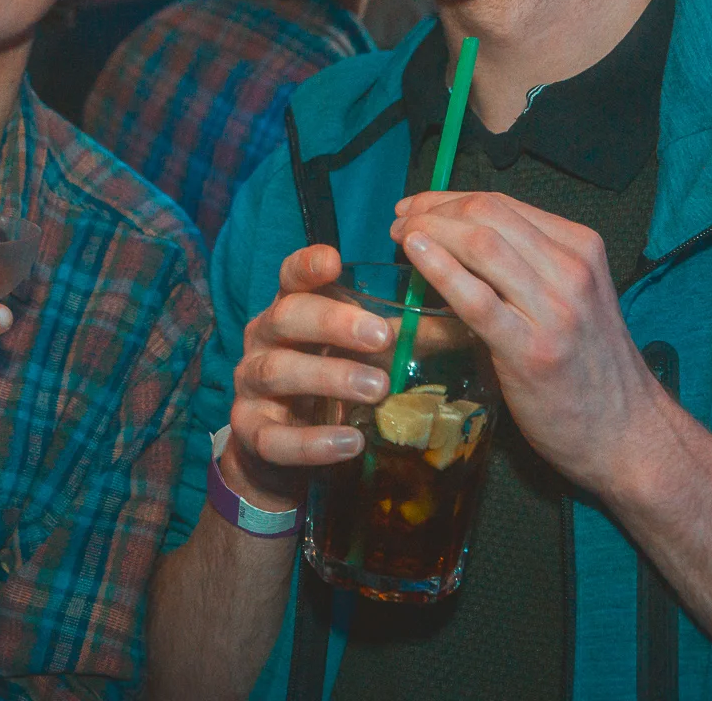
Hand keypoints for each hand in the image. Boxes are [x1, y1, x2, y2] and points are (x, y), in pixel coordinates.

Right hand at [224, 244, 394, 511]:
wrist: (278, 452)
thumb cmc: (326, 386)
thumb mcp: (354, 354)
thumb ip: (394, 337)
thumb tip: (461, 323)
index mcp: (289, 311)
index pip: (290, 277)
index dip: (307, 265)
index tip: (334, 259)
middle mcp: (263, 340)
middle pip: (286, 317)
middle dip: (332, 322)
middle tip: (381, 336)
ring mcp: (250, 386)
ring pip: (278, 371)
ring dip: (329, 376)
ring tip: (378, 389)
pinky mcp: (250, 434)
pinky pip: (276, 438)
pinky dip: (313, 441)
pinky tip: (351, 442)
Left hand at [393, 191, 675, 496]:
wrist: (626, 433)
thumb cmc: (590, 367)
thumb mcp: (569, 299)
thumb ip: (523, 270)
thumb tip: (453, 247)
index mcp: (581, 248)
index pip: (502, 203)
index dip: (447, 199)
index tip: (414, 208)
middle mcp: (572, 269)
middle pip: (487, 214)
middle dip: (432, 210)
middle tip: (398, 222)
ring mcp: (555, 309)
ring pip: (481, 243)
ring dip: (429, 231)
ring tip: (399, 238)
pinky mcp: (532, 350)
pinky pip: (478, 299)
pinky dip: (440, 269)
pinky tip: (415, 256)